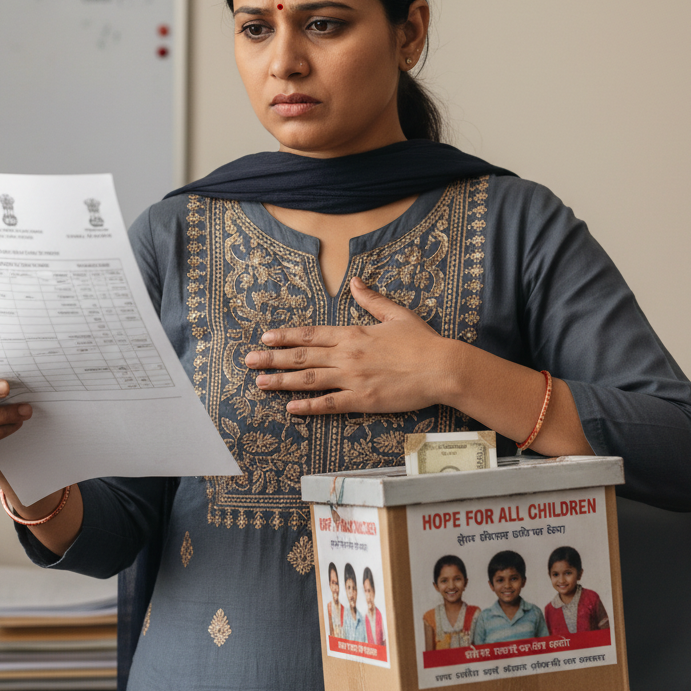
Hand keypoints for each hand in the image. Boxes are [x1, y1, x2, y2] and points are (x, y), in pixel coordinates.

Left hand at [244, 277, 457, 415]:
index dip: (286, 336)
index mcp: (353, 333)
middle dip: (272, 358)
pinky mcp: (363, 400)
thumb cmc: (422, 341)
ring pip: (309, 380)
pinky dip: (308, 407)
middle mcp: (347, 355)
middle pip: (302, 356)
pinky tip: (290, 408)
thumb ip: (371, 300)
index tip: (266, 336)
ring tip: (260, 383)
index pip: (311, 334)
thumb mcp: (396, 314)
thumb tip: (355, 282)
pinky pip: (329, 404)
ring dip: (281, 381)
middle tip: (249, 360)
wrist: (442, 367)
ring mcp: (352, 378)